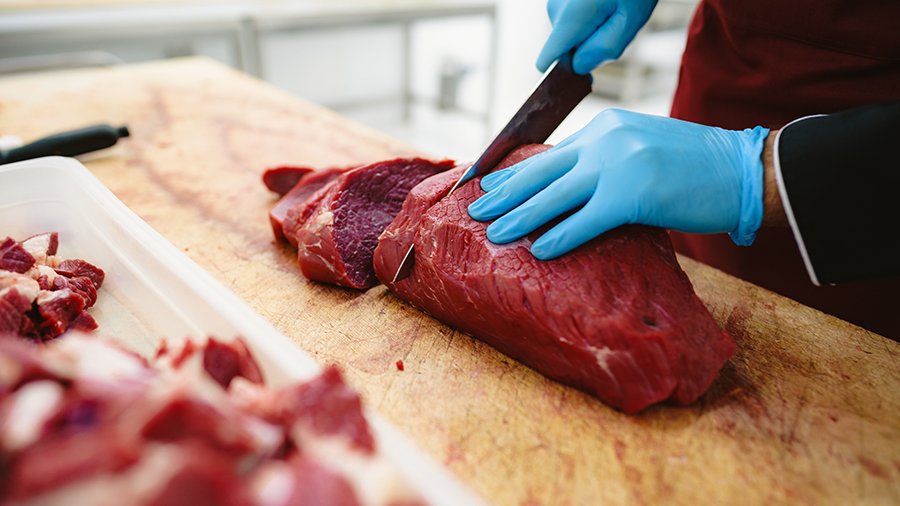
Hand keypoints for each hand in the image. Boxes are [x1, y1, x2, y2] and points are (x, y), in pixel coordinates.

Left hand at [467, 109, 769, 259]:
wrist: (746, 170)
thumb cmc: (699, 169)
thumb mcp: (643, 149)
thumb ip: (608, 161)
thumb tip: (574, 189)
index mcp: (606, 128)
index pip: (551, 153)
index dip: (517, 172)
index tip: (490, 183)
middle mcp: (605, 140)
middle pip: (541, 170)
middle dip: (504, 191)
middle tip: (474, 206)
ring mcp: (617, 165)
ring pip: (553, 195)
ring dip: (519, 216)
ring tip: (492, 232)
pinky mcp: (631, 194)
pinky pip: (584, 220)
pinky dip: (559, 236)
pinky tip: (537, 249)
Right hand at [537, 0, 658, 73]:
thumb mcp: (628, 22)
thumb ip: (602, 50)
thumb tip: (579, 67)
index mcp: (568, 19)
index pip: (546, 62)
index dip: (563, 74)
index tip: (584, 76)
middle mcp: (555, 9)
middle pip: (562, 49)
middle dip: (587, 48)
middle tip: (614, 27)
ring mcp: (557, 0)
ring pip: (569, 34)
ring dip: (590, 32)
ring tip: (613, 10)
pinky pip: (572, 19)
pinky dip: (589, 18)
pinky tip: (606, 4)